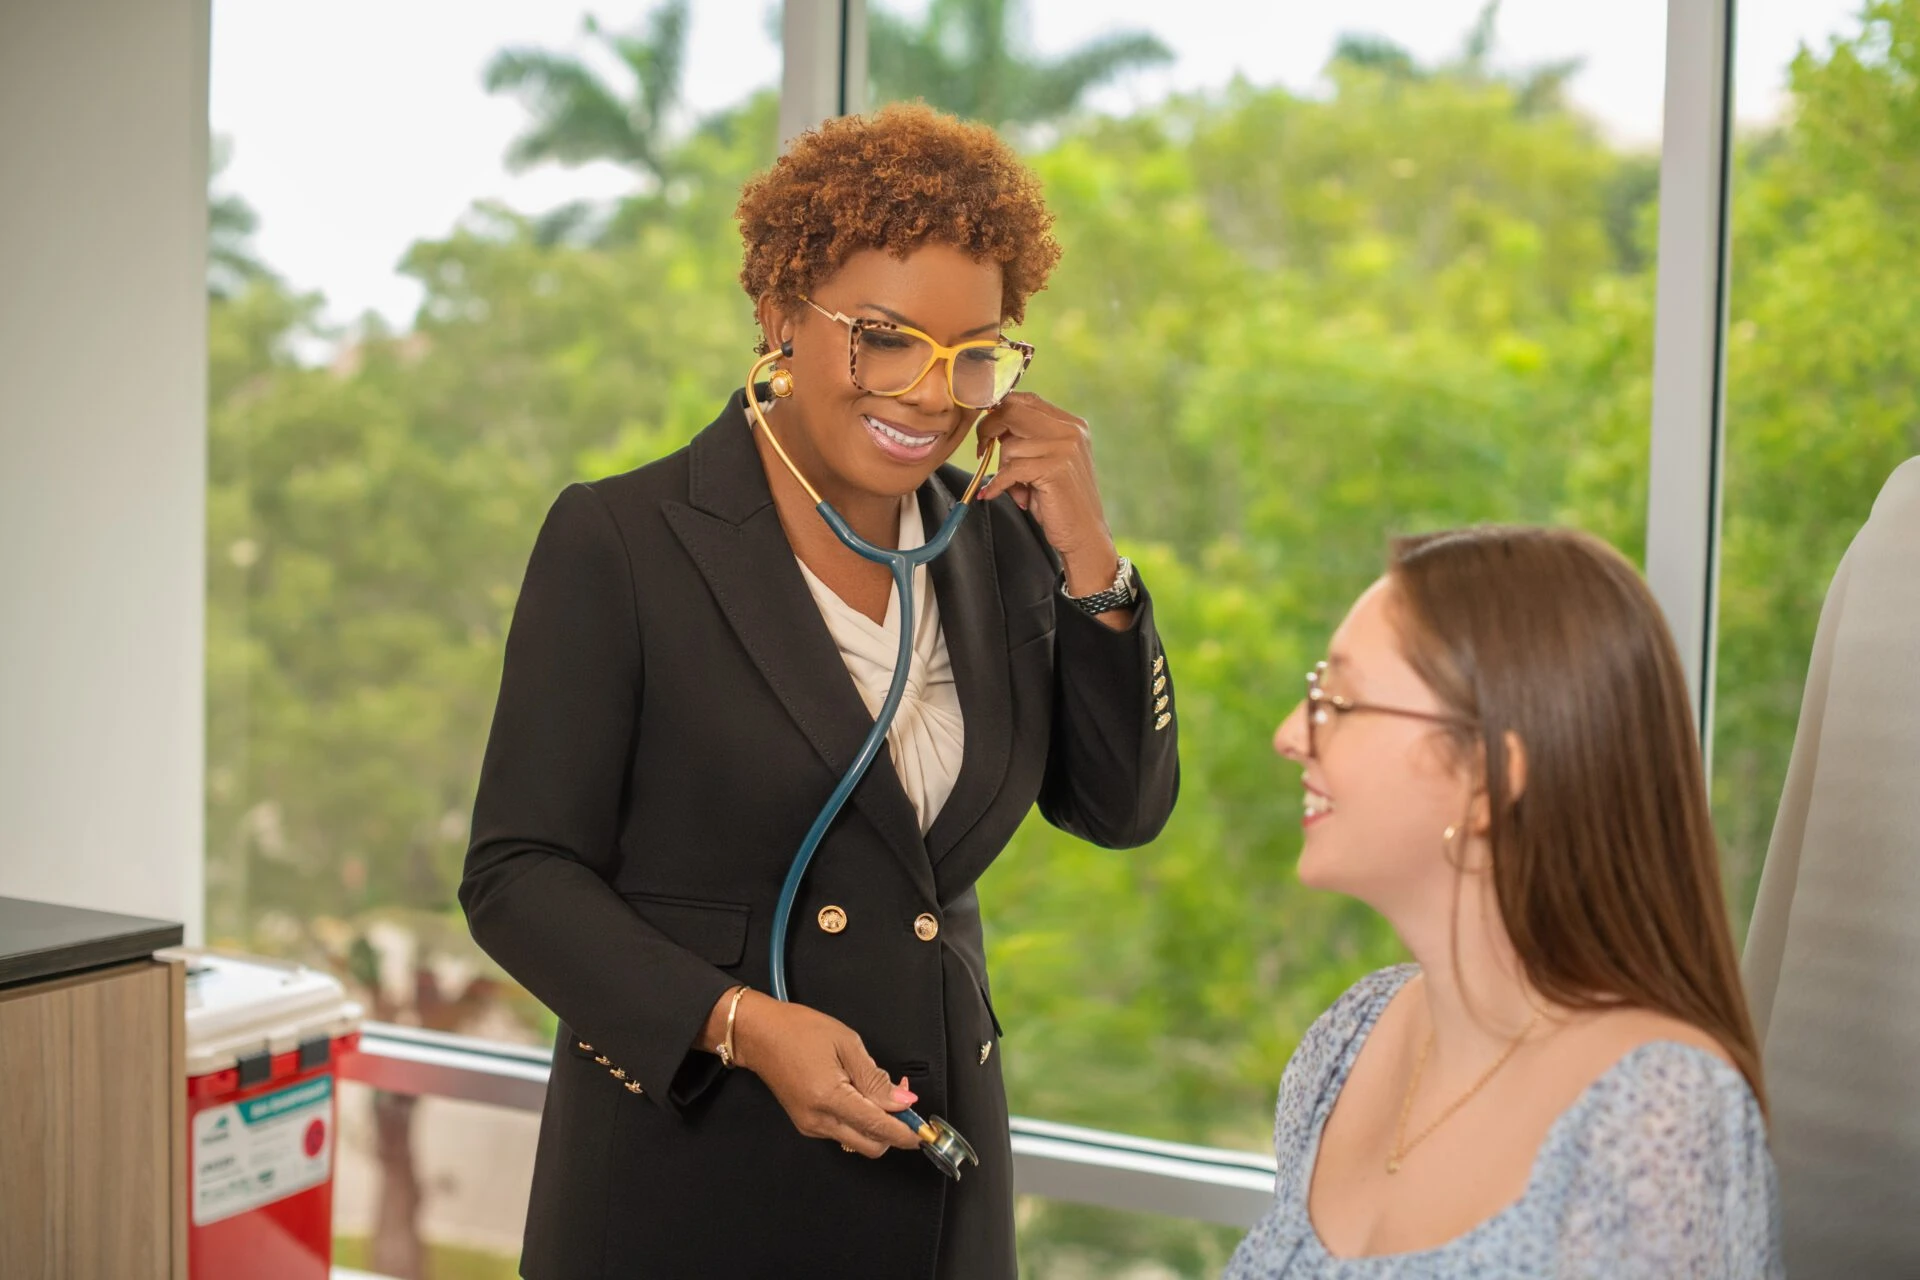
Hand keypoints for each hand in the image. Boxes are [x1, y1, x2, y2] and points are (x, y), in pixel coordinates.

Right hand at [729, 992, 921, 1157]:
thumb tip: (903, 1101)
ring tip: (881, 1092)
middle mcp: (819, 1121)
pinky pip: (843, 1132)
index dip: (906, 1133)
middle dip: (894, 1132)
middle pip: (870, 1145)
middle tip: (904, 1103)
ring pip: (857, 1141)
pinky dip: (859, 1120)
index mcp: (829, 1099)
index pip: (878, 1128)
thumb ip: (875, 1078)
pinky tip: (861, 1095)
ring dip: (877, 1125)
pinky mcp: (806, 1124)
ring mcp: (810, 1126)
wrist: (759, 1034)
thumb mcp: (846, 1044)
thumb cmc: (799, 1030)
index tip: (925, 1132)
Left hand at [975, 392, 1118, 594]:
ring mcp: (1065, 448)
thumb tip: (991, 421)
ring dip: (1004, 470)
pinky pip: (1010, 470)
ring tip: (1019, 490)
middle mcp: (1070, 431)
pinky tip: (993, 494)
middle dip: (989, 429)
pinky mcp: (1055, 469)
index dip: (999, 411)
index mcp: (1071, 424)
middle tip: (982, 450)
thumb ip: (1027, 440)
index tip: (986, 431)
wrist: (1085, 535)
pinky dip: (998, 484)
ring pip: (1010, 446)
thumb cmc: (1059, 500)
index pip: (1026, 400)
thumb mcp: (1045, 461)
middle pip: (1013, 411)